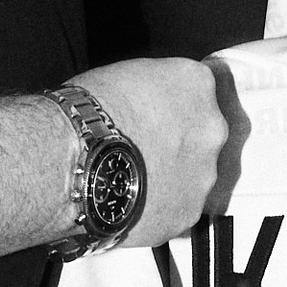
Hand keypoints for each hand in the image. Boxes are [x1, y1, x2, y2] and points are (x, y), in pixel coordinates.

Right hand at [79, 56, 229, 243]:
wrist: (75, 162)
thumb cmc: (89, 112)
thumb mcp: (127, 74)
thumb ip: (155, 89)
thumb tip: (152, 101)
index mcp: (197, 83)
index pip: (197, 88)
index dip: (172, 103)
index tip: (155, 112)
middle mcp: (212, 127)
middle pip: (202, 133)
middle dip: (180, 140)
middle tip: (144, 147)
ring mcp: (204, 173)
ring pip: (194, 173)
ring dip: (172, 175)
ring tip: (133, 178)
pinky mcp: (188, 212)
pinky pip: (178, 207)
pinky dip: (161, 206)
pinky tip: (132, 202)